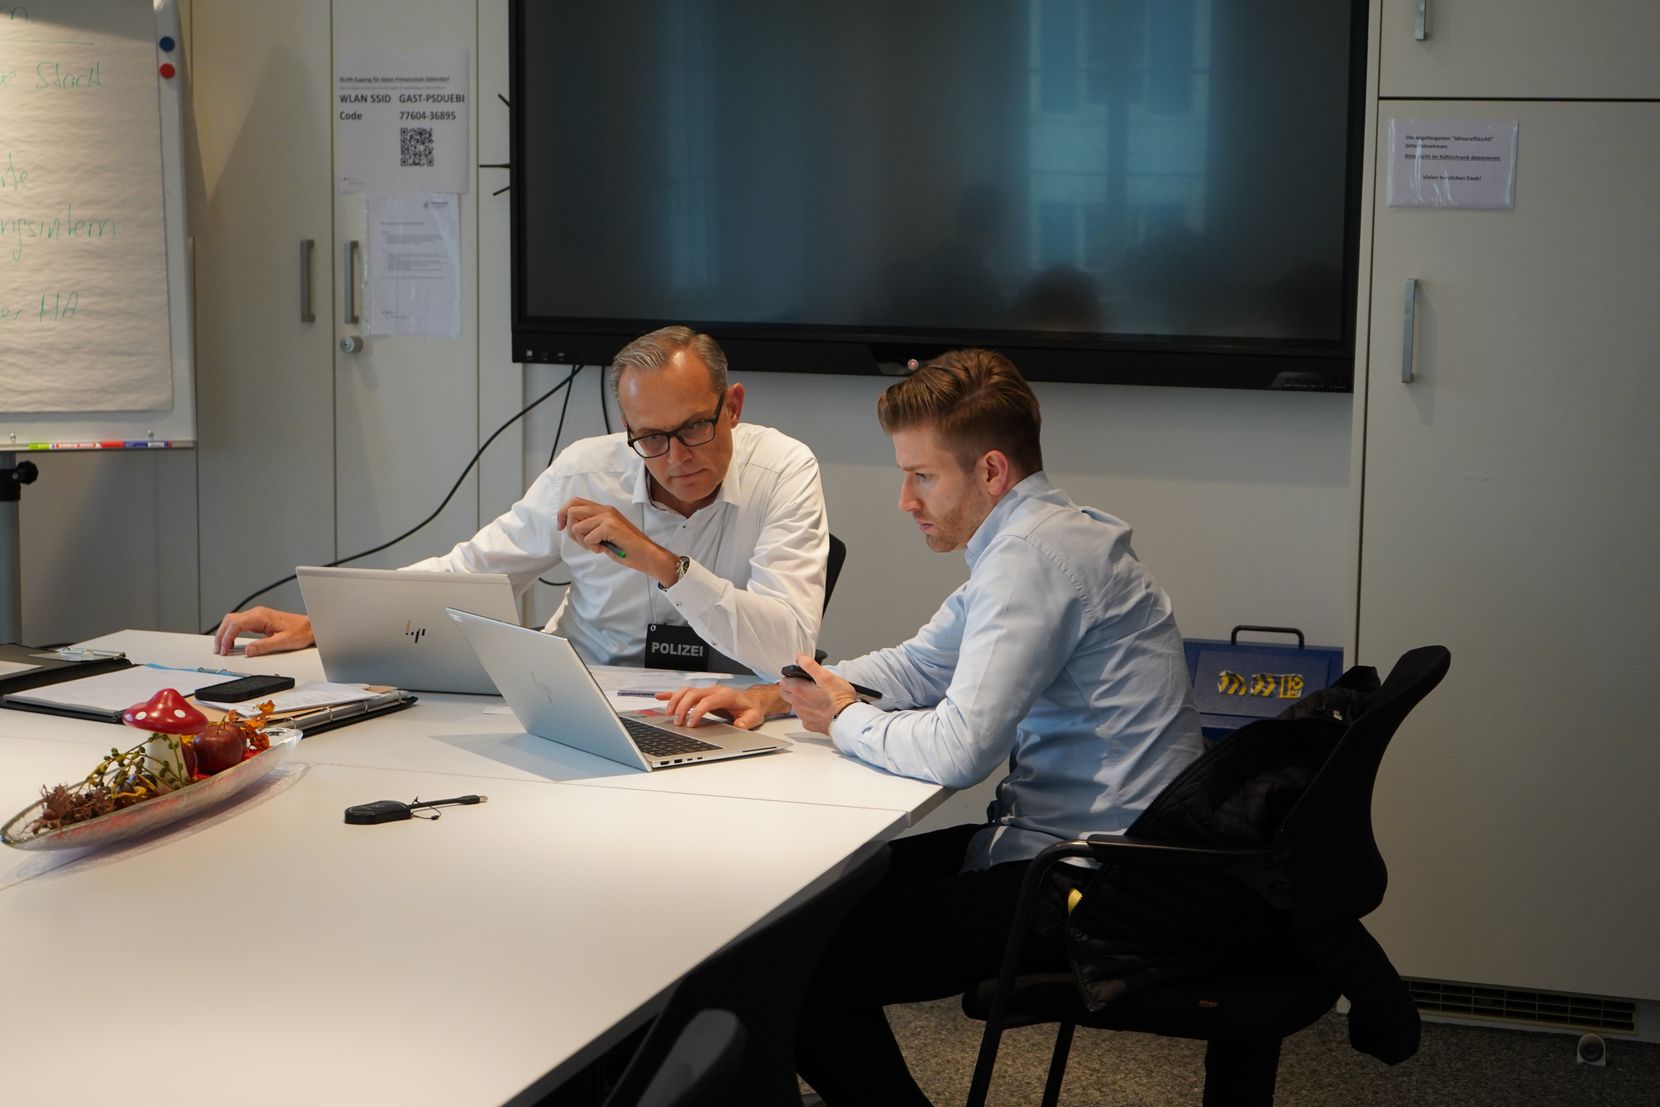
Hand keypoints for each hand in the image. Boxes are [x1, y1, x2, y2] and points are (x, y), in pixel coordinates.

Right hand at [213, 607, 313, 656]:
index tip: (224, 650)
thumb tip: (248, 651)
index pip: (235, 624)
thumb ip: (264, 646)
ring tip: (222, 647)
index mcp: (261, 616)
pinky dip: (231, 632)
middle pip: (230, 620)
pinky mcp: (258, 620)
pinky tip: (231, 642)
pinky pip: (239, 623)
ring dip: (224, 633)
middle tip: (218, 650)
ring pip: (232, 620)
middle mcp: (257, 613)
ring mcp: (257, 615)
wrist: (310, 626)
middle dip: (221, 635)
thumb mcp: (283, 642)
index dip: (227, 638)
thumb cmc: (300, 632)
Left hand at [557, 497, 677, 584]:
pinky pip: (588, 538)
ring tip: (597, 546)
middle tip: (583, 542)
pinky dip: (593, 547)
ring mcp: (608, 517)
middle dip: (570, 530)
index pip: (574, 502)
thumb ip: (591, 527)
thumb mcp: (605, 533)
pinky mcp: (610, 527)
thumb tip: (570, 527)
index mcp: (603, 509)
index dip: (562, 514)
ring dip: (583, 542)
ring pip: (577, 527)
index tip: (561, 528)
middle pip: (571, 510)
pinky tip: (604, 549)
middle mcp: (605, 510)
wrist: (647, 555)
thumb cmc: (627, 547)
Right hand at [659, 684, 783, 729]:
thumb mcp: (754, 717)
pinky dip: (671, 694)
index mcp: (726, 695)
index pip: (707, 701)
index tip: (691, 724)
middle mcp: (714, 690)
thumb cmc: (751, 709)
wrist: (752, 701)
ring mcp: (707, 691)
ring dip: (675, 701)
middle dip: (682, 707)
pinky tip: (659, 696)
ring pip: (686, 691)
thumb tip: (739, 726)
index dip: (697, 712)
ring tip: (668, 714)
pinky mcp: (702, 695)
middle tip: (677, 722)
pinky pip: (684, 692)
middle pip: (693, 694)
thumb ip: (747, 721)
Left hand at [778, 653, 858, 735]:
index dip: (790, 677)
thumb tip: (800, 658)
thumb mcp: (826, 676)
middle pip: (786, 694)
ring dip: (801, 701)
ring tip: (816, 697)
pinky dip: (810, 712)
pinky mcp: (809, 724)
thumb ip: (810, 665)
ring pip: (795, 705)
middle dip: (792, 689)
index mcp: (799, 690)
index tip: (799, 677)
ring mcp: (803, 716)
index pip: (783, 682)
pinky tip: (820, 709)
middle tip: (806, 686)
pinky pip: (805, 717)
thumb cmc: (838, 698)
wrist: (846, 717)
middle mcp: (797, 704)